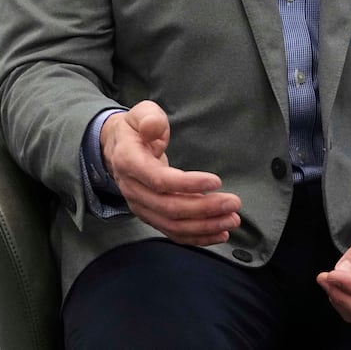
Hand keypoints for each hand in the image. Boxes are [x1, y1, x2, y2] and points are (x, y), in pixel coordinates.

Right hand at [101, 101, 241, 246]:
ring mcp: (140, 207)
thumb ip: (149, 118)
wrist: (117, 149)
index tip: (216, 181)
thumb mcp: (141, 113)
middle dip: (204, 208)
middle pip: (169, 207)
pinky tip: (219, 234)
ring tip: (231, 220)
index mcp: (129, 162)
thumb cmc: (136, 130)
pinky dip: (197, 236)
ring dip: (205, 226)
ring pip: (173, 225)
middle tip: (233, 203)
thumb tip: (154, 128)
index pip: (159, 180)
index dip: (188, 184)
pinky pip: (173, 232)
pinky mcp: (150, 216)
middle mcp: (133, 190)